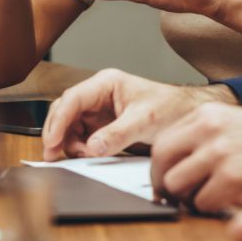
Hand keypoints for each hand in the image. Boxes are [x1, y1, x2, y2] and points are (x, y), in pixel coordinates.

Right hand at [40, 68, 236, 160]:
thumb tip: (92, 148)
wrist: (189, 115)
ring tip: (83, 156)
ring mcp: (98, 111)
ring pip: (69, 127)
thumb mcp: (146, 120)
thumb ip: (118, 134)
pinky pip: (81, 137)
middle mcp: (98, 95)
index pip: (72, 99)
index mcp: (106, 83)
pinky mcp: (102, 127)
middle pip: (64, 112)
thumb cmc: (172, 108)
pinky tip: (87, 156)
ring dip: (68, 143)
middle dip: (57, 134)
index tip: (52, 142)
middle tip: (53, 156)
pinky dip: (78, 148)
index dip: (59, 121)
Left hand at [151, 104, 241, 212]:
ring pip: (178, 187)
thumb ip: (206, 140)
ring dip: (191, 200)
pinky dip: (214, 210)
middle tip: (180, 200)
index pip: (162, 144)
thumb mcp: (238, 126)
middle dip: (167, 187)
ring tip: (213, 200)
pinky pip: (203, 204)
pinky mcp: (233, 178)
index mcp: (209, 114)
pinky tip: (233, 203)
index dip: (161, 169)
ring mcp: (220, 153)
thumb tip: (177, 168)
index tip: (166, 182)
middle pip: (161, 165)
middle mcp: (209, 129)